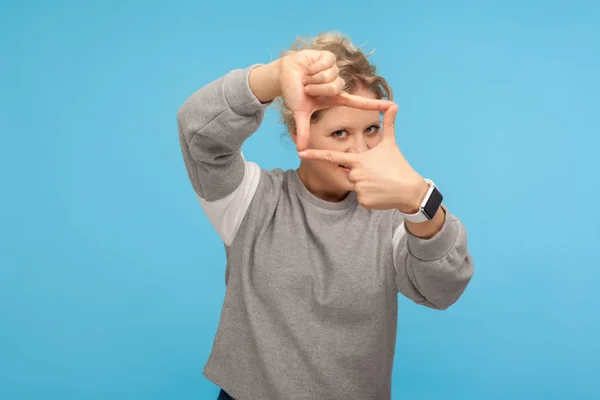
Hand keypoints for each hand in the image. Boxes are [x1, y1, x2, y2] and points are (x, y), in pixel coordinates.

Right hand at [278, 50, 393, 150]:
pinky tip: (309, 67)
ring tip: (307, 78)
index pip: (360, 103)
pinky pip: (326, 65)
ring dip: (315, 78)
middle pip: (336, 88)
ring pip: (331, 77)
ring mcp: (335, 71)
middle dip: (318, 89)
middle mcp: (338, 85)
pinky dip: (314, 68)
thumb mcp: (300, 112)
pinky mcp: (329, 57)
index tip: (392, 106)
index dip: (376, 105)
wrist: (283, 74)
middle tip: (308, 88)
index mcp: (336, 98)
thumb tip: (300, 150)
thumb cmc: (293, 92)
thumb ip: (303, 130)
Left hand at [298, 104, 428, 211]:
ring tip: (380, 183)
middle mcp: (355, 173)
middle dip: (361, 174)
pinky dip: (370, 197)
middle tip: (378, 174)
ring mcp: (359, 188)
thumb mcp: (391, 144)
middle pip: (349, 173)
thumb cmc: (398, 165)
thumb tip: (394, 104)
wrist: (409, 190)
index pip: (333, 156)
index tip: (300, 153)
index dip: (315, 154)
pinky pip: (361, 198)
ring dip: (366, 186)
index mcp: (358, 159)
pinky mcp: (363, 201)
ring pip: (355, 186)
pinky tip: (380, 194)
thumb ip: (388, 124)